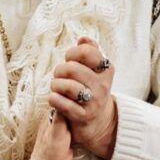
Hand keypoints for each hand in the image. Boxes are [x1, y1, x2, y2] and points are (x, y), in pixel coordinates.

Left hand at [50, 37, 117, 159]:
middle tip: (59, 75)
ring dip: (55, 85)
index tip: (70, 59)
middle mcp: (103, 85)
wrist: (97, 121)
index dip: (72, 53)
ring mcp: (94, 102)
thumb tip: (83, 39)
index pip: (86, 52)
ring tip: (56, 87)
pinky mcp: (83, 117)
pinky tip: (55, 98)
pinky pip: (62, 104)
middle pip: (72, 68)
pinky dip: (54, 99)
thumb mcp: (95, 69)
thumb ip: (90, 51)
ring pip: (67, 86)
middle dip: (60, 70)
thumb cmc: (90, 88)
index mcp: (106, 69)